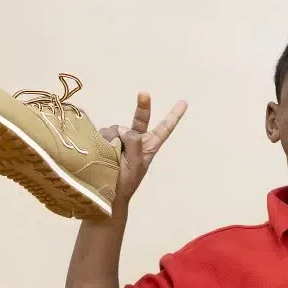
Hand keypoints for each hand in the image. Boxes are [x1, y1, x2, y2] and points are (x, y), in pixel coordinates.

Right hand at [98, 92, 186, 210]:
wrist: (105, 193)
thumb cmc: (126, 183)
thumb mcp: (137, 164)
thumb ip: (134, 143)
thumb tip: (124, 129)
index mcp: (148, 147)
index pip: (163, 129)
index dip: (173, 116)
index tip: (184, 103)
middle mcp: (135, 141)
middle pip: (140, 119)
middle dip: (143, 106)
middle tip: (144, 93)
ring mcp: (119, 140)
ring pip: (117, 128)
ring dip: (114, 139)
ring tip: (112, 157)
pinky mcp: (105, 141)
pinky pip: (104, 133)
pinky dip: (103, 139)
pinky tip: (104, 150)